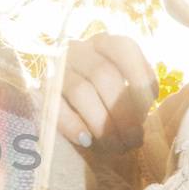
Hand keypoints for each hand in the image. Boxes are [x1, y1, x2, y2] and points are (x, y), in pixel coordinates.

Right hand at [56, 32, 158, 151]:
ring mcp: (56, 69)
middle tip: (133, 140)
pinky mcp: (40, 91)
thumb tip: (139, 118)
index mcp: (103, 43)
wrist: (62, 112)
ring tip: (115, 146)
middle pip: (103, 74)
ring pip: (80, 91)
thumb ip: (133, 95)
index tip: (148, 109)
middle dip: (123, 112)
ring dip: (101, 123)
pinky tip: (87, 141)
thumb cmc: (104, 102)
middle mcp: (78, 50)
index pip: (123, 49)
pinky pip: (55, 107)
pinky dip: (73, 125)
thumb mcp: (122, 90)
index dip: (139, 77)